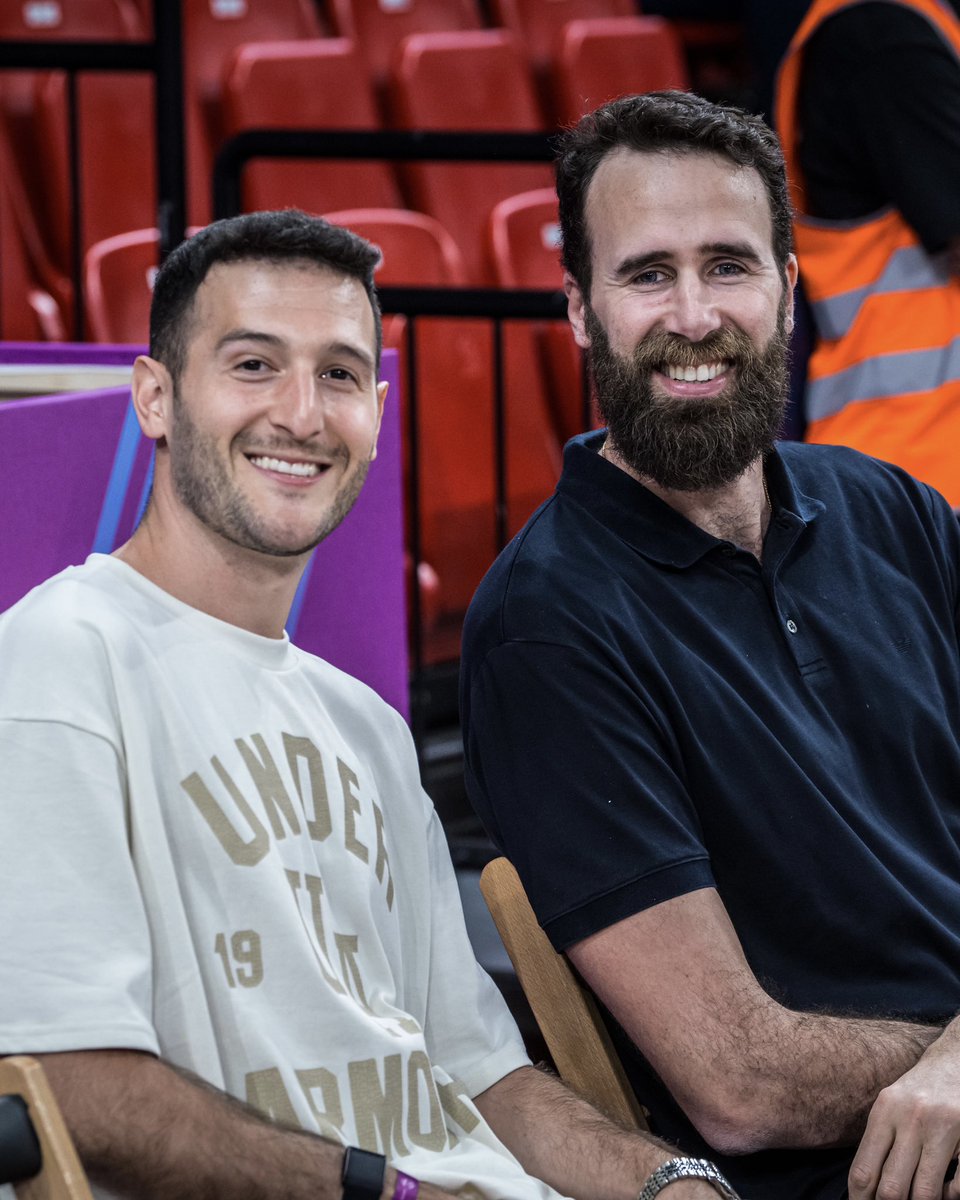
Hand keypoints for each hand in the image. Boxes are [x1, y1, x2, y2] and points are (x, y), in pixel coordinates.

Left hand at [849, 1038, 959, 1199]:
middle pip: (891, 1187)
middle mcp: (911, 1118)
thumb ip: (879, 1142)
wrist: (956, 1060)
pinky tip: (947, 1190)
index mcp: (885, 1111)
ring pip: (924, 1192)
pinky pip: (959, 1184)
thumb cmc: (919, 1090)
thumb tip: (863, 1187)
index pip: (864, 1170)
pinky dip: (951, 1196)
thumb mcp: (891, 1106)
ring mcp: (943, 1127)